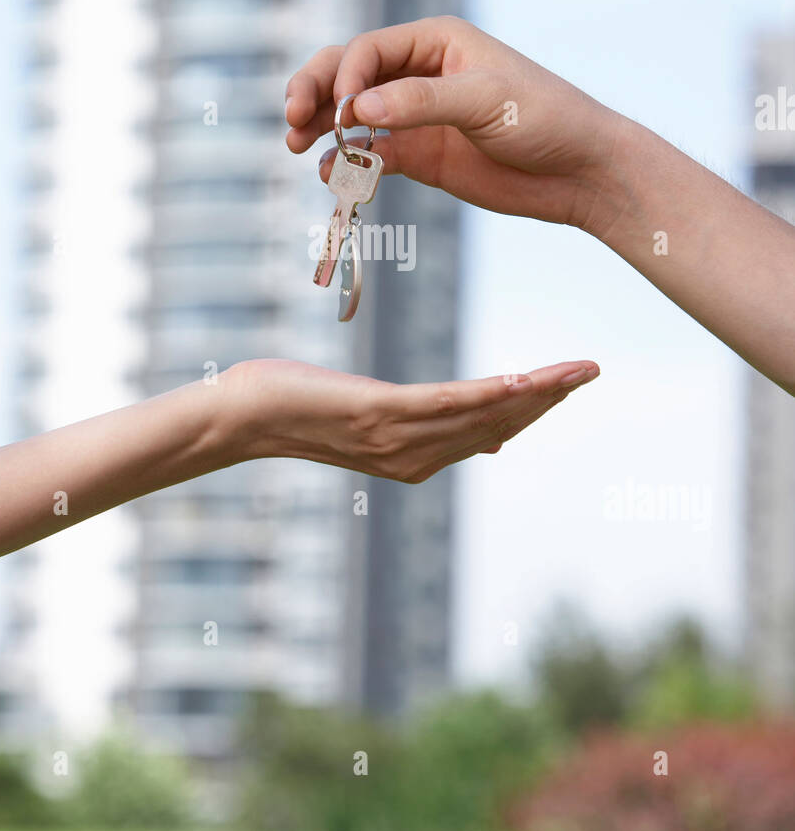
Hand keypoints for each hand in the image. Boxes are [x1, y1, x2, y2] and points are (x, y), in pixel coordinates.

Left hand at [220, 357, 599, 483]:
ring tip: (573, 372)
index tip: (569, 386)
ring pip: (480, 415)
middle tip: (590, 372)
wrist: (240, 417)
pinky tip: (519, 380)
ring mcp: (398, 440)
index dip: (533, 410)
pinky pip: (444, 405)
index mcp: (415, 459)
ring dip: (531, 393)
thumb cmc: (297, 406)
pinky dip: (486, 394)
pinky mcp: (378, 415)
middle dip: (547, 400)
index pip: (490, 434)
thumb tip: (485, 441)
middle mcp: (414, 458)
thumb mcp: (370, 415)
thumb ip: (425, 424)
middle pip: (496, 426)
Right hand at [285, 15, 622, 230]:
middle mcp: (418, 73)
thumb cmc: (545, 118)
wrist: (580, 172)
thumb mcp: (484, 101)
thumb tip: (356, 107)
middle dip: (314, 93)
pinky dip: (346, 164)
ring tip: (296, 146)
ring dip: (319, 128)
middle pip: (345, 74)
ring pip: (349, 115)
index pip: (367, 49)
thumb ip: (420, 101)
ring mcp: (415, 116)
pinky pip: (369, 155)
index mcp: (436, 40)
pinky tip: (331, 176)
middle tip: (291, 121)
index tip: (342, 113)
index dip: (343, 77)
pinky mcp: (420, 156)